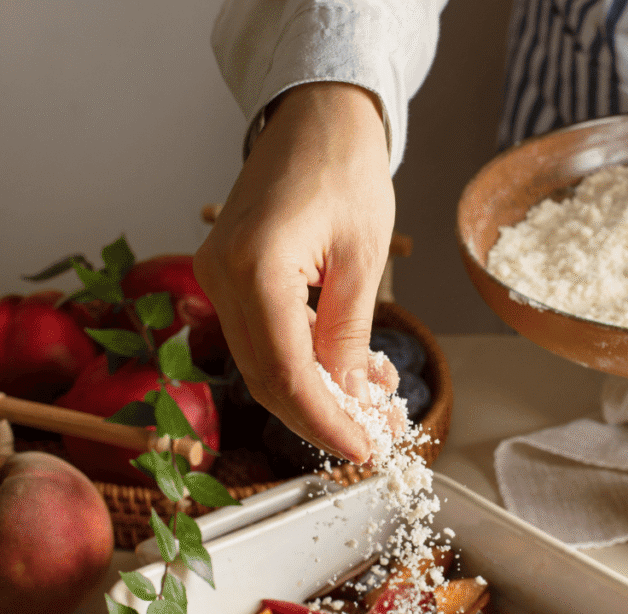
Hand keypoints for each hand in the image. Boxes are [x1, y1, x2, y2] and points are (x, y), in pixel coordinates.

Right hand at [194, 83, 400, 464]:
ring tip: (375, 406)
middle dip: (324, 419)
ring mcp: (218, 278)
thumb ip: (350, 335)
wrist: (316, 116)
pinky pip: (265, 342)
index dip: (326, 422)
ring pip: (265, 368)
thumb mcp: (363, 258)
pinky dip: (306, 367)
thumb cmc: (344, 166)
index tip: (364, 448)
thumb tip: (351, 399)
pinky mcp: (230, 280)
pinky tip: (350, 373)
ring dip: (318, 397)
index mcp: (254, 266)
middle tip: (374, 438)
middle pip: (268, 380)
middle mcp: (221, 277)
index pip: (287, 374)